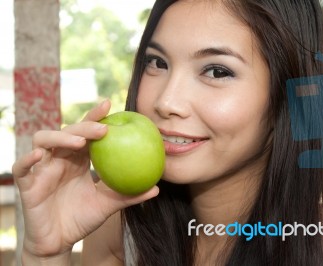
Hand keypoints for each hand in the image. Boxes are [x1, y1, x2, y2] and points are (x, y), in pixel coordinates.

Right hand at [12, 100, 158, 259]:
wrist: (59, 242)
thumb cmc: (82, 219)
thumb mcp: (108, 205)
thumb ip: (129, 195)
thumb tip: (157, 188)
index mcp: (78, 159)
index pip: (86, 132)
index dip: (95, 117)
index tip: (111, 104)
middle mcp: (60, 159)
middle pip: (67, 131)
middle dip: (84, 125)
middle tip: (103, 128)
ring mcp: (42, 169)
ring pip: (43, 140)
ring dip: (60, 137)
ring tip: (79, 142)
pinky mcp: (26, 185)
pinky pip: (21, 168)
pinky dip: (27, 160)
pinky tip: (40, 156)